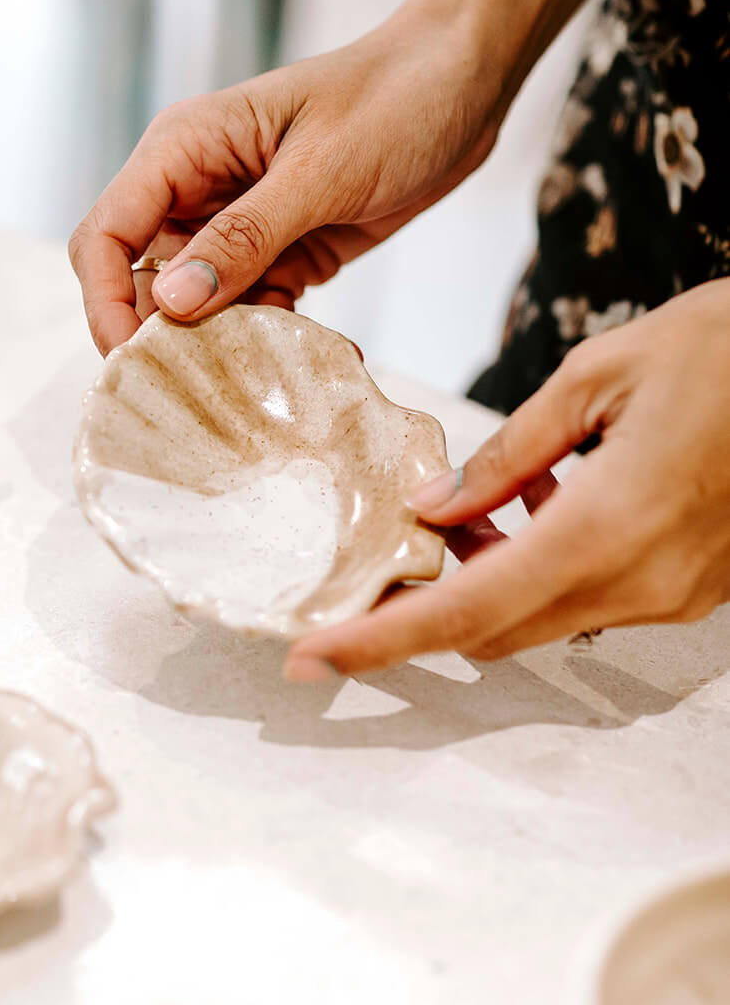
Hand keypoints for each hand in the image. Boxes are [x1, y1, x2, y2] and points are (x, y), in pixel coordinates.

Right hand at [70, 3, 505, 353]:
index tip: (137, 361)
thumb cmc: (394, 99)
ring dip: (228, 346)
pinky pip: (255, 309)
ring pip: (199, 306)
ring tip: (280, 378)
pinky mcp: (283, 250)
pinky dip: (278, 340)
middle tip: (212, 389)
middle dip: (164, 337)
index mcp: (184, 148)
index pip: (105, 236)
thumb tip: (173, 303)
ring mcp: (240, 222)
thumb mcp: (321, 172)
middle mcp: (197, 187)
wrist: (466, 79)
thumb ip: (245, 238)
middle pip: (140, 281)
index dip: (106, 303)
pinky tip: (329, 357)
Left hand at [286, 282, 729, 679]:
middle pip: (497, 629)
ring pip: (542, 616)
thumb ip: (509, 451)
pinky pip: (591, 597)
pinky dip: (541, 567)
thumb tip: (437, 505)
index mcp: (610, 527)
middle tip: (386, 549)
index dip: (383, 641)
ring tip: (469, 505)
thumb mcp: (597, 375)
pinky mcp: (695, 588)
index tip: (314, 656)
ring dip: (486, 580)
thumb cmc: (723, 348)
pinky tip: (538, 499)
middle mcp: (643, 583)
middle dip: (427, 604)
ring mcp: (676, 595)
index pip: (468, 613)